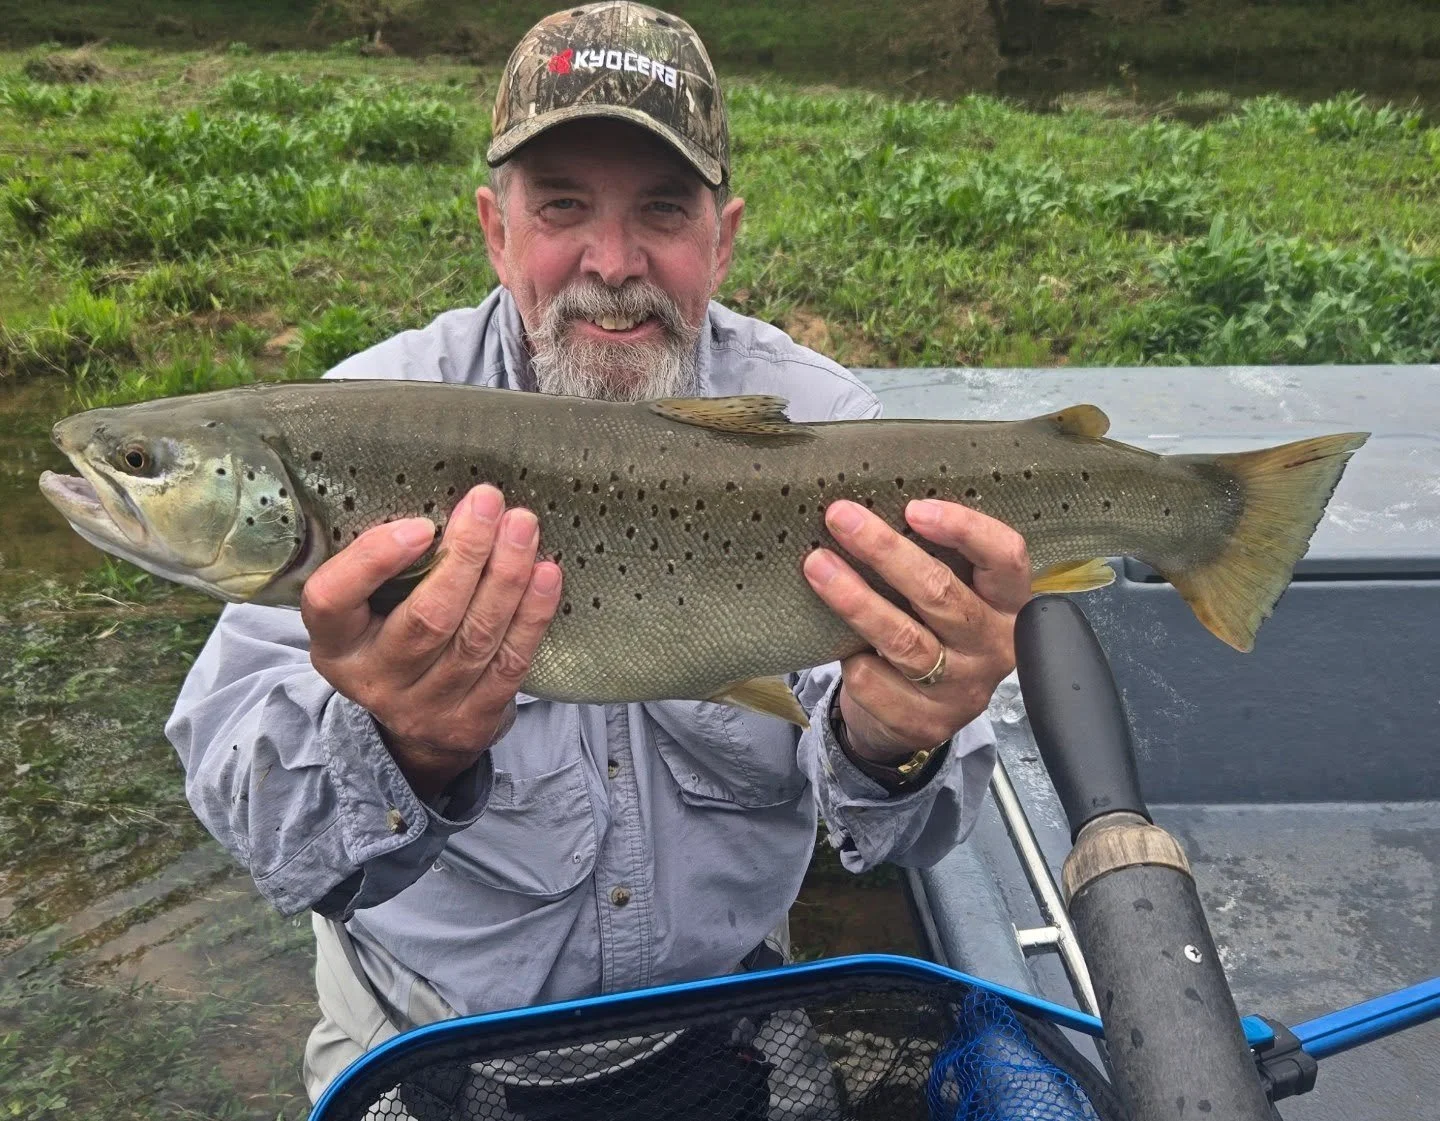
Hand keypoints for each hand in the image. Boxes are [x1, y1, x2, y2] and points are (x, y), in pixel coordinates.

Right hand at [301, 485, 562, 797]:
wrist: (416, 728)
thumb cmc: (392, 637)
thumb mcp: (365, 608)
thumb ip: (386, 566)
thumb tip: (450, 503)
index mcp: (334, 642)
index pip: (332, 600)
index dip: (373, 560)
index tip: (419, 524)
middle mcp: (374, 679)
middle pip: (426, 618)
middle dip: (466, 555)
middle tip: (490, 503)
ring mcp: (425, 706)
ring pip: (475, 638)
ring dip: (507, 577)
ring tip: (522, 527)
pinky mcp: (472, 722)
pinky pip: (510, 662)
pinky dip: (532, 614)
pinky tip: (546, 574)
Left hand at [802, 498, 1029, 760]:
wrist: (913, 714)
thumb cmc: (928, 632)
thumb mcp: (946, 596)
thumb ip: (932, 560)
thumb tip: (869, 509)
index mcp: (1009, 605)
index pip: (1005, 558)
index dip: (964, 529)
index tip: (913, 508)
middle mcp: (993, 648)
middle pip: (942, 594)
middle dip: (886, 551)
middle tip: (842, 519)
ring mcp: (963, 690)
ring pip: (904, 639)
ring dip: (856, 599)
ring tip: (818, 565)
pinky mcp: (926, 722)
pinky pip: (876, 681)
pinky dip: (852, 660)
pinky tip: (837, 644)